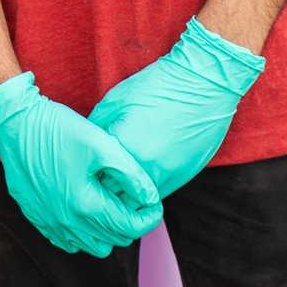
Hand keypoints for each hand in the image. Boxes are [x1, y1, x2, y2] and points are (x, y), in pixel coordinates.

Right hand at [0, 71, 161, 256]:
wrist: (15, 124)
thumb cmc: (59, 130)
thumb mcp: (102, 144)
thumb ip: (131, 174)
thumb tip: (150, 197)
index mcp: (86, 204)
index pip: (130, 227)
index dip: (149, 217)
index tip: (154, 204)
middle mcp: (67, 221)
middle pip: (114, 240)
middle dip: (130, 223)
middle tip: (134, 200)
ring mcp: (50, 223)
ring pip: (93, 246)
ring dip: (107, 231)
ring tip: (110, 205)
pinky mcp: (37, 218)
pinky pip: (68, 241)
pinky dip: (83, 233)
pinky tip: (85, 209)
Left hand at [87, 19, 266, 200]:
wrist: (202, 84)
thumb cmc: (156, 87)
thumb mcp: (115, 102)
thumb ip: (97, 130)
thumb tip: (85, 149)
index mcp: (122, 149)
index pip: (96, 179)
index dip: (89, 175)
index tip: (84, 168)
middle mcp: (144, 168)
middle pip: (114, 197)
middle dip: (104, 189)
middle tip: (98, 176)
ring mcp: (165, 176)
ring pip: (136, 202)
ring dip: (125, 194)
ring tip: (117, 178)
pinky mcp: (181, 177)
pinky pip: (155, 194)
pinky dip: (144, 190)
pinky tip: (139, 173)